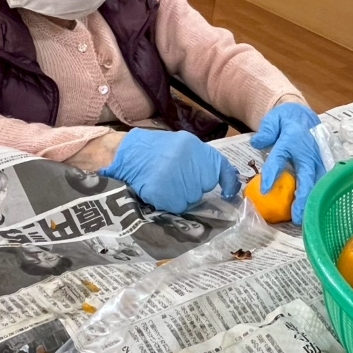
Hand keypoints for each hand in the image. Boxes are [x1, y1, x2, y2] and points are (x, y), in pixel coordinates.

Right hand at [101, 129, 239, 213]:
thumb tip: (217, 179)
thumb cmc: (150, 151)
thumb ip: (197, 161)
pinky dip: (167, 203)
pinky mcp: (163, 191)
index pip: (220, 166)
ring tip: (163, 184)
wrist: (121, 154)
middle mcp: (188, 160)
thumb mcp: (178, 147)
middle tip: (176, 180)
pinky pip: (175, 206)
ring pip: (190, 198)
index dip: (228, 181)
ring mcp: (175, 177)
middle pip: (204, 186)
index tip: (230, 193)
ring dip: (180, 197)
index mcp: (194, 146)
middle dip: (194, 188)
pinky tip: (157, 191)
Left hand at [250, 103, 324, 224]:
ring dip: (312, 200)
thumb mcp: (273, 119)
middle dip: (303, 197)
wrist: (304, 114)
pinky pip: (323, 181)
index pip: (280, 158)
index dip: (272, 174)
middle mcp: (308, 151)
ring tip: (305, 218)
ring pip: (318, 182)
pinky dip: (318, 195)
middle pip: (307, 177)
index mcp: (292, 139)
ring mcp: (319, 158)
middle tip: (297, 216)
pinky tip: (313, 210)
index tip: (264, 190)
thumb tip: (257, 144)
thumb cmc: (286, 119)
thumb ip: (266, 130)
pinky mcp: (324, 164)